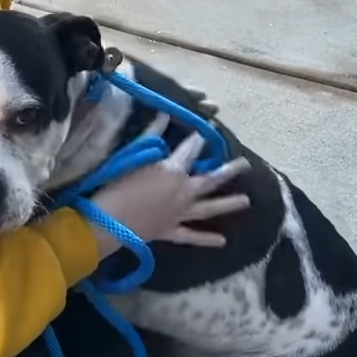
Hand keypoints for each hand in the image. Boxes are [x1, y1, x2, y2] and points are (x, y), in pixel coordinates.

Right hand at [89, 133, 250, 251]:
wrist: (108, 221)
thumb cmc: (118, 185)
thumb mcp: (133, 157)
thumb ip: (150, 136)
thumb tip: (164, 115)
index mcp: (174, 170)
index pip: (191, 150)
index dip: (197, 140)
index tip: (204, 133)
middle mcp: (183, 191)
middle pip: (210, 180)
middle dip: (229, 171)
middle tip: (245, 165)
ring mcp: (179, 213)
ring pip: (208, 208)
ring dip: (228, 204)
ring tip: (247, 201)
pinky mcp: (170, 231)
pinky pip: (191, 236)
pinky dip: (206, 239)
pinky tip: (222, 241)